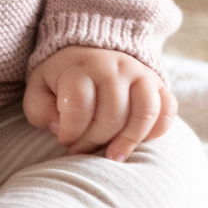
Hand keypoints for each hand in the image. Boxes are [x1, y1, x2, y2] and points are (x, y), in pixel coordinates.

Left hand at [22, 45, 178, 161]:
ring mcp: (140, 73)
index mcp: (81, 67)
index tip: (63, 139)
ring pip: (144, 112)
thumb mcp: (39, 89)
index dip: (70, 131)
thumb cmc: (63, 80)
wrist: (91, 50)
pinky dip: (157, 129)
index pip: (79, 106)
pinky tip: (139, 141)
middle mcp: (114, 66)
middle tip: (82, 150)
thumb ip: (40, 110)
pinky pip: (167, 109)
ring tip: (113, 157)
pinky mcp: (158, 83)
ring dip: (129, 141)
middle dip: (94, 141)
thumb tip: (59, 127)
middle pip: (111, 114)